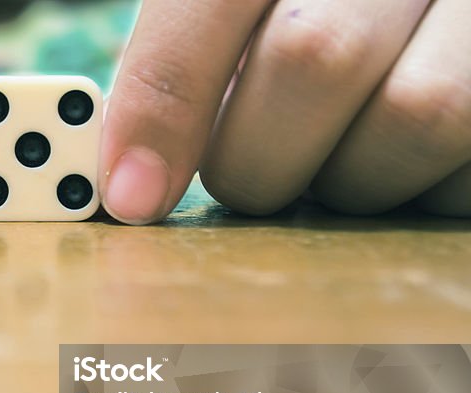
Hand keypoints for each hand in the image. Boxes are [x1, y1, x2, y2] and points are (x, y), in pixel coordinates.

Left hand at [101, 0, 470, 222]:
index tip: (132, 196)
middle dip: (258, 156)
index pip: (210, 2)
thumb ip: (195, 53)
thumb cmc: (327, 16)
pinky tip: (405, 159)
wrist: (426, 3)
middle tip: (251, 174)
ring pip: (413, 116)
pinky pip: (468, 172)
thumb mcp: (254, 10)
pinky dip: (421, 189)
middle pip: (312, 60)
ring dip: (351, 178)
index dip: (164, 103)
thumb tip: (133, 172)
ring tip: (341, 155)